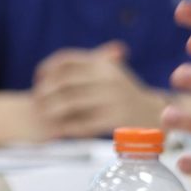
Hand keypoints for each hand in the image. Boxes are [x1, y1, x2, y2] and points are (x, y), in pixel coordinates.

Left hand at [32, 42, 165, 137]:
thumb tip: (47, 71)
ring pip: (68, 103)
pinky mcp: (113, 119)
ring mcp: (111, 99)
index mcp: (104, 64)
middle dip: (44, 92)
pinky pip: (81, 124)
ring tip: (44, 117)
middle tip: (36, 102)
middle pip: (63, 81)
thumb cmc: (126, 95)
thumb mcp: (112, 72)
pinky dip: (66, 128)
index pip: (66, 59)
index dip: (46, 68)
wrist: (154, 115)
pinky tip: (58, 131)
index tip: (38, 79)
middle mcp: (107, 78)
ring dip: (51, 111)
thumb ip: (85, 67)